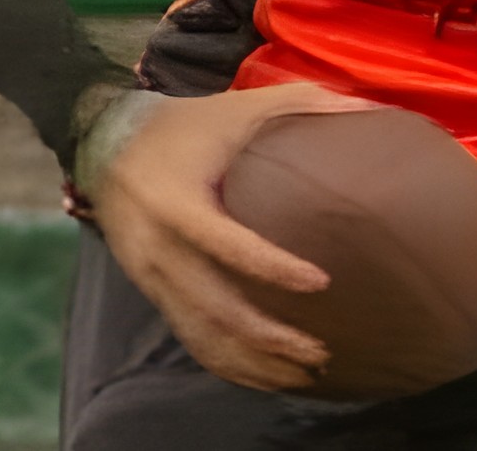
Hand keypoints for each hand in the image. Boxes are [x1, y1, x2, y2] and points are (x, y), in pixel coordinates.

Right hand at [82, 82, 376, 391]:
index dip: (272, 268)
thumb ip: (301, 103)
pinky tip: (267, 373)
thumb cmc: (186, 125)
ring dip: (253, 363)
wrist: (106, 144)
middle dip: (268, 338)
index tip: (320, 282)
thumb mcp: (238, 106)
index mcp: (178, 202)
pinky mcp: (152, 293)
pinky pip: (191, 339)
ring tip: (305, 371)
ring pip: (203, 337)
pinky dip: (229, 364)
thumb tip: (369, 108)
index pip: (226, 245)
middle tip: (321, 350)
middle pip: (214, 309)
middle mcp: (159, 248)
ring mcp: (152, 278)